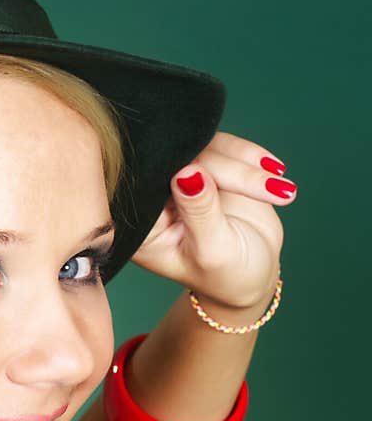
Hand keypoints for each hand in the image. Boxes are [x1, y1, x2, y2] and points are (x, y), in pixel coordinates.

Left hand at [130, 131, 293, 310]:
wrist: (251, 273)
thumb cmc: (227, 275)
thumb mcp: (213, 251)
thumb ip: (199, 212)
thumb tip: (186, 172)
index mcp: (141, 228)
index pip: (151, 188)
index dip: (181, 173)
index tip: (216, 183)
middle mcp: (152, 201)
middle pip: (179, 162)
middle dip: (226, 170)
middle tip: (270, 186)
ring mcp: (177, 180)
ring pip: (204, 147)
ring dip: (245, 164)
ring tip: (280, 189)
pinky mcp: (202, 166)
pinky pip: (222, 146)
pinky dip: (250, 157)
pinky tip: (274, 172)